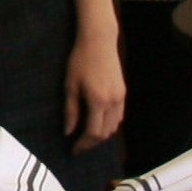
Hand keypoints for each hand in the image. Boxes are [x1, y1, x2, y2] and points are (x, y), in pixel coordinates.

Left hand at [65, 29, 127, 150]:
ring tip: (87, 135)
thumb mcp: (70, 86)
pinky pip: (118, 116)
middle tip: (78, 145)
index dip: (83, 144)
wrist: (99, 41)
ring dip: (101, 134)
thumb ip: (70, 111)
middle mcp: (113, 102)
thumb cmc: (80, 60)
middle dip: (91, 142)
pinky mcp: (123, 92)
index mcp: (98, 101)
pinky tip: (98, 122)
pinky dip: (109, 124)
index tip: (73, 149)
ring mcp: (120, 97)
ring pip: (114, 126)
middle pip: (105, 133)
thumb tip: (68, 132)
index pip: (93, 133)